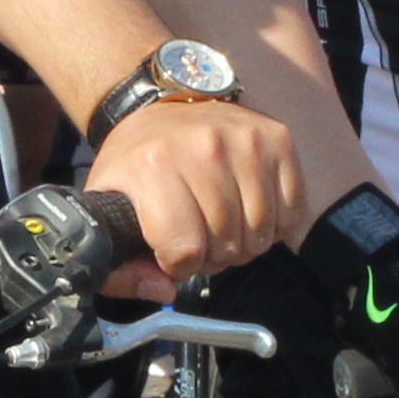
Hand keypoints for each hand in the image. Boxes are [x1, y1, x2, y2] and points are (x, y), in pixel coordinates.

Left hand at [83, 94, 298, 295]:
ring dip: (244, 243)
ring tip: (224, 227)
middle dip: (213, 256)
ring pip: (261, 231)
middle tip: (200, 239)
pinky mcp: (277, 138)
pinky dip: (273, 224)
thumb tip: (164, 291)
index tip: (171, 250)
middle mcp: (203, 147)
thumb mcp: (106, 209)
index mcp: (154, 166)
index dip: (180, 265)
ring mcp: (246, 140)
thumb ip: (121, 268)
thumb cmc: (135, 164)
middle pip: (227, 243)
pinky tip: (249, 211)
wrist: (159, 106)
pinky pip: (292, 209)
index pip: (186, 250)